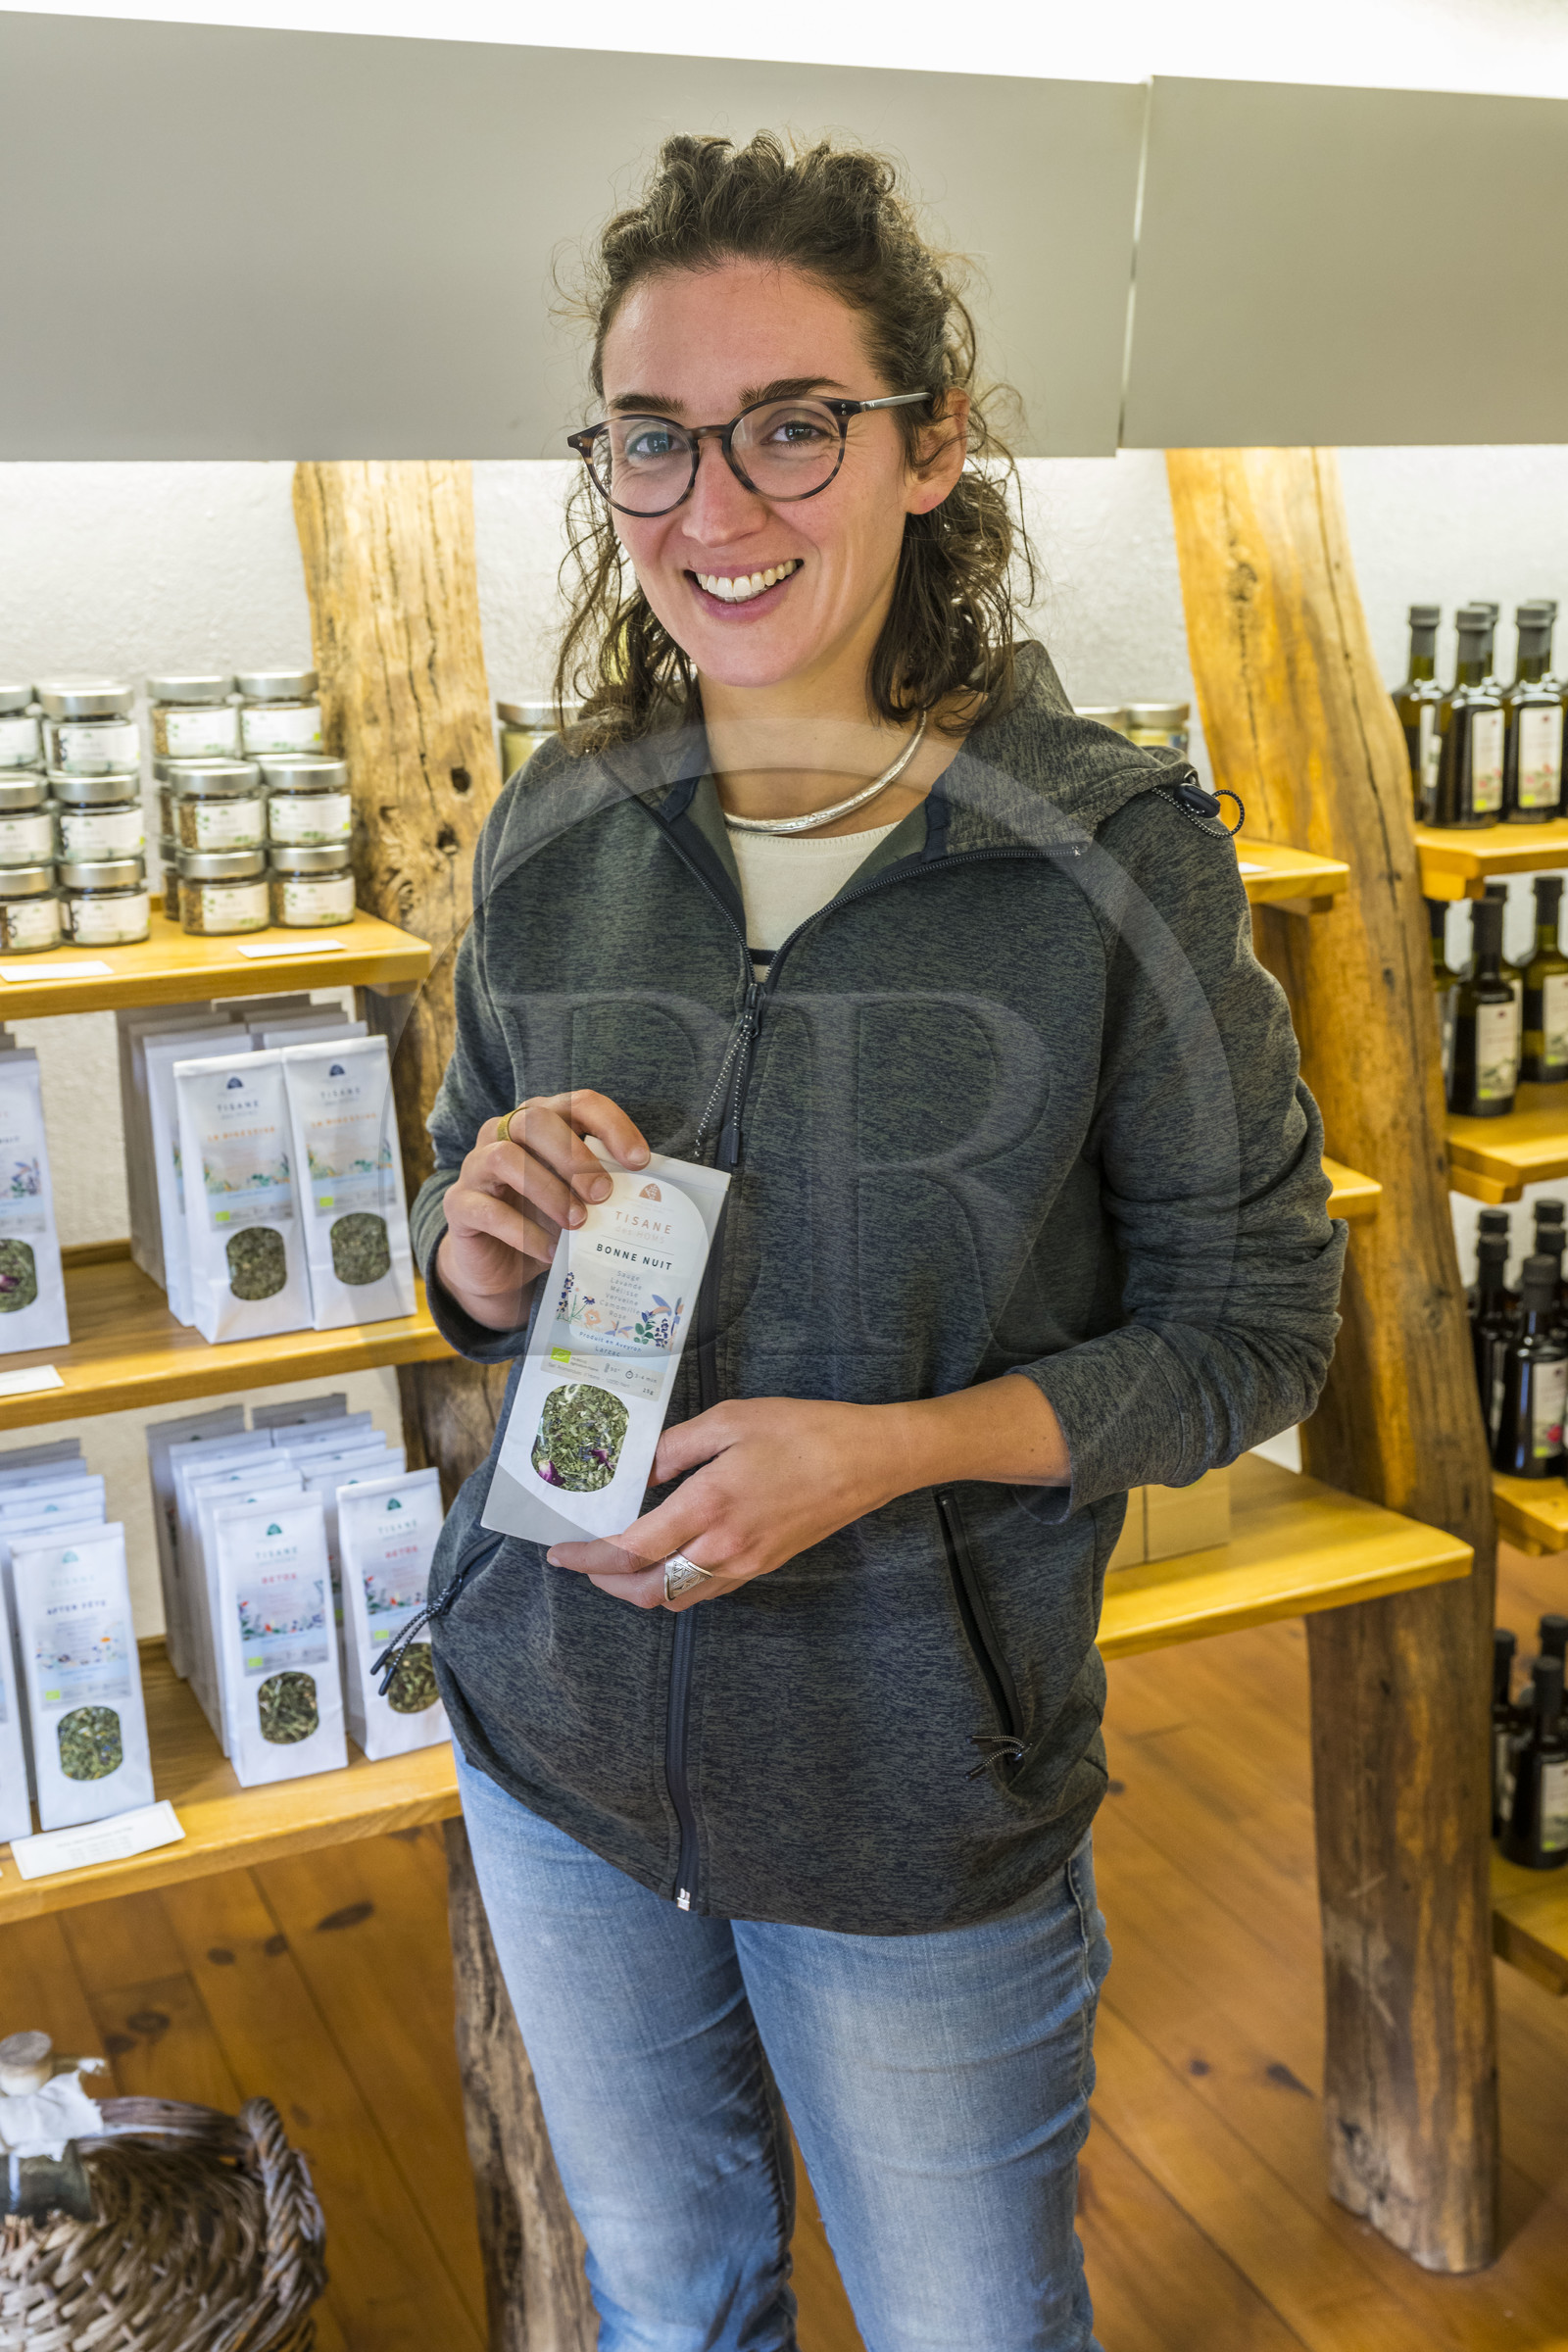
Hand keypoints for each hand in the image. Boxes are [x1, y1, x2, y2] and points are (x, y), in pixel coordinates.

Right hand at [436, 1090, 648, 1331]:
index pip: (578, 1103)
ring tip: (578, 1223)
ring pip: (505, 1158)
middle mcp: (504, 1133)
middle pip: (535, 1120)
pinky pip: (486, 1210)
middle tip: (603, 1193)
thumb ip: (602, 1186)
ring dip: (548, 1190)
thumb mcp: (577, 1197)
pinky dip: (523, 1232)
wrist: (500, 1263)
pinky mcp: (458, 1204)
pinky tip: (550, 1252)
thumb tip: (648, 1194)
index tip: (640, 1160)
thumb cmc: (546, 1219)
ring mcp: (476, 1166)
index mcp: (541, 1121)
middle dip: (574, 1156)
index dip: (611, 1125)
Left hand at [544, 1375, 1069, 1608]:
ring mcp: (746, 1564)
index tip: (557, 1550)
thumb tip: (639, 1469)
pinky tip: (667, 1558)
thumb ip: (676, 1446)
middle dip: (604, 1582)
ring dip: (636, 1588)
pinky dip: (673, 1585)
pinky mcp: (764, 1566)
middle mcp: (722, 1548)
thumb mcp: (731, 1419)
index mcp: (708, 1507)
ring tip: (616, 1561)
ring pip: (675, 1598)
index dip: (586, 1555)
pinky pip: (706, 1591)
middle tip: (579, 1560)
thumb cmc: (804, 1430)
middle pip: (646, 1590)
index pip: (629, 1549)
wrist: (872, 1459)